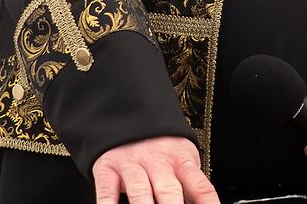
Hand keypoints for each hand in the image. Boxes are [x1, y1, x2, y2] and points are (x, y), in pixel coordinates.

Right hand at [93, 135, 218, 203]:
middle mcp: (158, 162)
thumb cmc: (161, 145)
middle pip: (169, 190)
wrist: (129, 115)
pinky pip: (106, 190)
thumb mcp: (182, 157)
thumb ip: (190, 184)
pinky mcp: (108, 168)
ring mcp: (132, 164)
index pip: (200, 186)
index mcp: (181, 161)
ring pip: (140, 190)